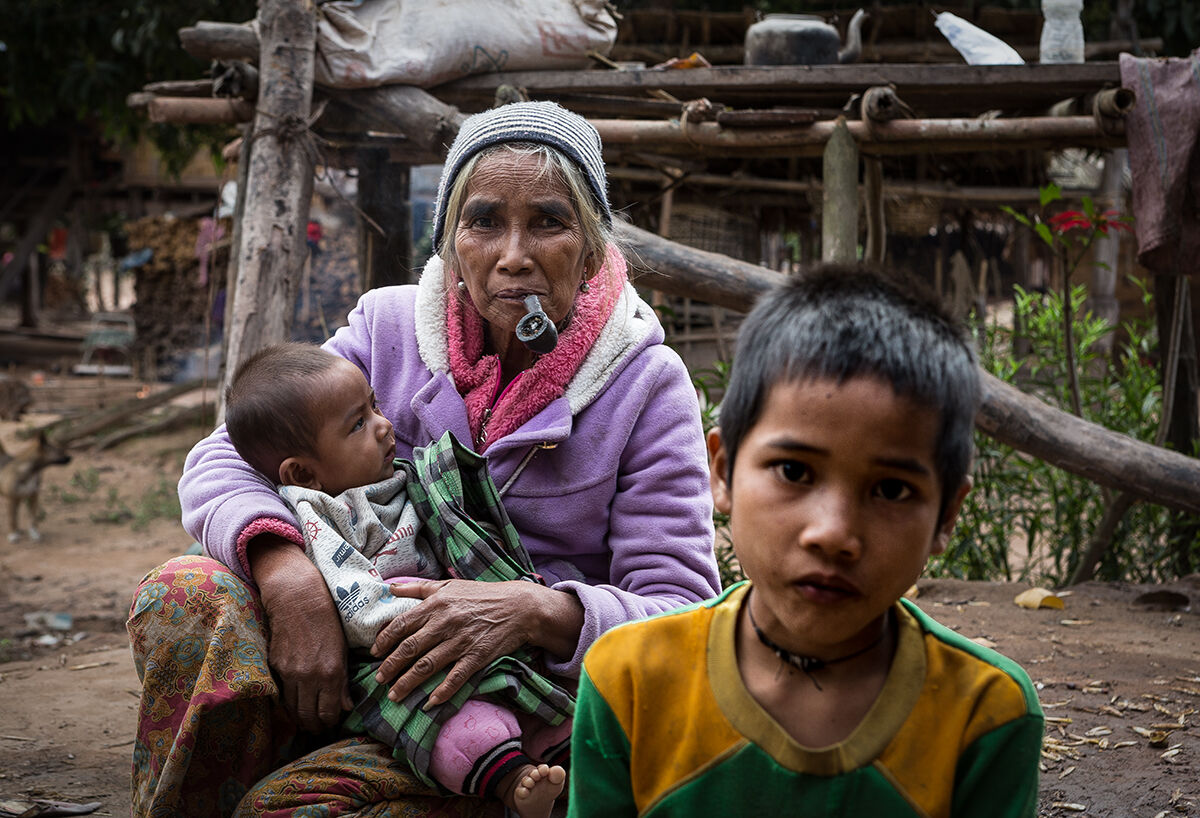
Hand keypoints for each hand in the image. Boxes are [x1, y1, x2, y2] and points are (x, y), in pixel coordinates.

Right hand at [250, 536, 352, 731]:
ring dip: (299, 719)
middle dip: (314, 727)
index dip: (330, 723)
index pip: (329, 712)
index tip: (332, 723)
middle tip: (318, 728)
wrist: (298, 599)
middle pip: (308, 716)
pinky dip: (287, 703)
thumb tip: (345, 707)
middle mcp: (309, 676)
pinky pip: (281, 694)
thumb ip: (343, 682)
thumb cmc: (328, 621)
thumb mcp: (343, 650)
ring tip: (306, 721)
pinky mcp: (275, 666)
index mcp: (331, 672)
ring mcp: (289, 673)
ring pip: (292, 709)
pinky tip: (293, 704)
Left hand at [371, 579, 581, 706]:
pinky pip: (455, 678)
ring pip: (428, 666)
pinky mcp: (477, 656)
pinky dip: (442, 692)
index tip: (374, 653)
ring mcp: (461, 641)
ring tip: (394, 695)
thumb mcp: (448, 585)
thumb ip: (418, 588)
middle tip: (378, 680)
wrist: (518, 607)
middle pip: (410, 648)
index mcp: (436, 604)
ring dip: (407, 682)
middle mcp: (445, 623)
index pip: (402, 624)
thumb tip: (390, 588)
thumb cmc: (481, 595)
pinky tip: (429, 702)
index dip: (385, 640)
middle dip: (390, 667)